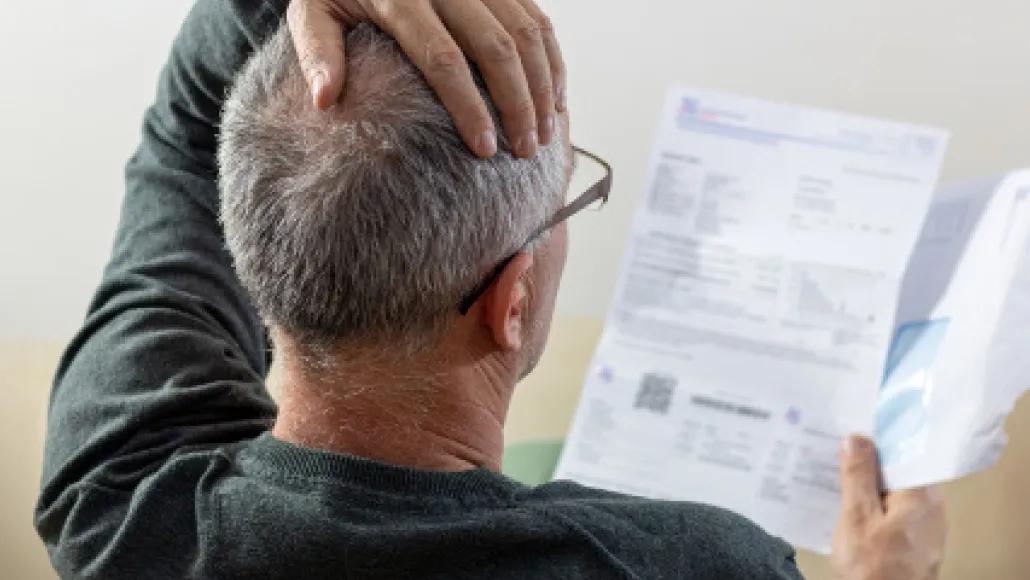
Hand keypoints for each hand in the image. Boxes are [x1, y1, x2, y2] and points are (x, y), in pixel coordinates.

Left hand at [286, 0, 565, 158]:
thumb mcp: (312, 10)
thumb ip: (317, 51)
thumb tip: (325, 100)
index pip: (443, 57)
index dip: (468, 106)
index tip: (484, 149)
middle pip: (496, 48)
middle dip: (517, 104)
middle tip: (524, 153)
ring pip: (526, 32)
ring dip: (542, 86)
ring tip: (544, 137)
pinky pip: (538, 18)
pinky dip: (554, 61)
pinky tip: (556, 101)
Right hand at [832, 435, 946, 579]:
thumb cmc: (873, 569)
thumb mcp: (856, 516)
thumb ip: (858, 475)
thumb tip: (857, 440)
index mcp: (921, 495)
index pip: (903, 452)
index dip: (876, 439)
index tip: (851, 429)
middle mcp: (931, 508)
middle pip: (898, 471)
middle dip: (868, 462)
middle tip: (837, 453)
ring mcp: (926, 527)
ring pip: (895, 492)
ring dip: (868, 486)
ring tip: (837, 479)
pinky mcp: (917, 542)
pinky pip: (895, 512)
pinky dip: (874, 506)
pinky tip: (851, 509)